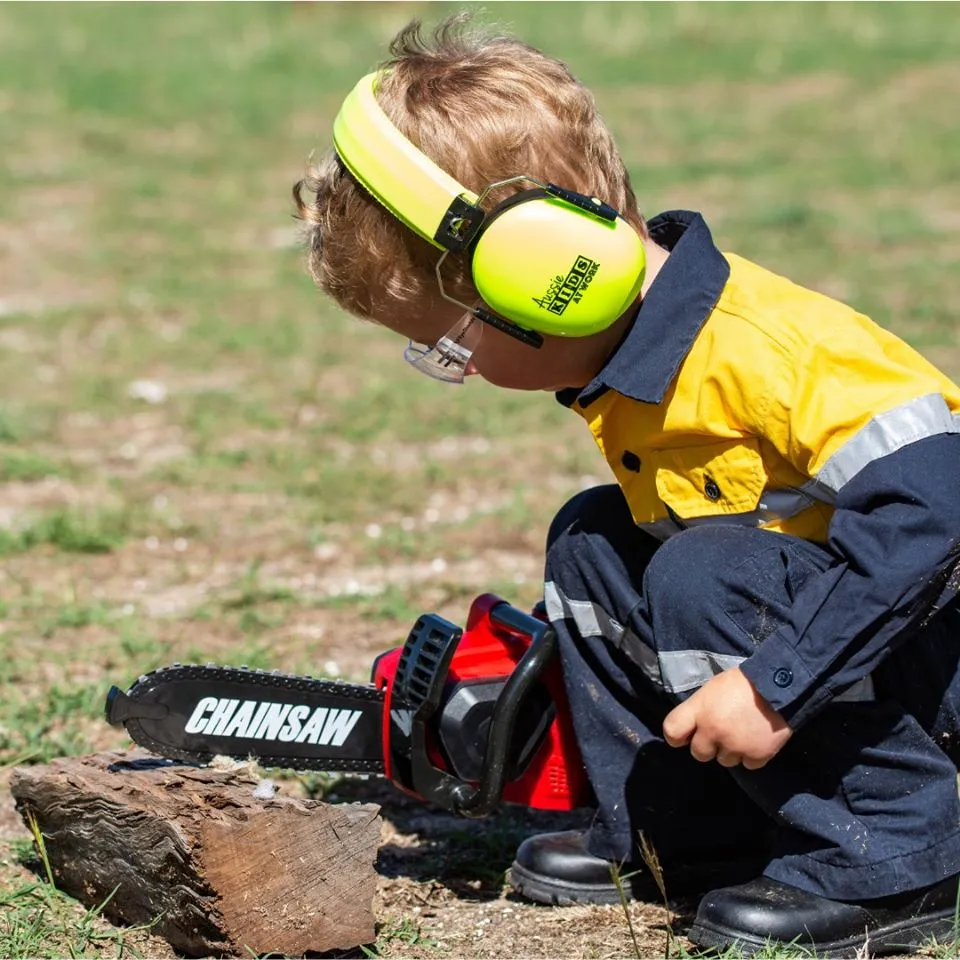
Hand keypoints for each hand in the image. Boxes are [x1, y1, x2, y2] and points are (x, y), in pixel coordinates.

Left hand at [661, 667, 792, 769]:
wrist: (780, 686)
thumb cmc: (743, 682)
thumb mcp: (712, 689)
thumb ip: (700, 709)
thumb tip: (695, 726)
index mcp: (699, 710)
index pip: (672, 731)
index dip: (677, 736)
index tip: (685, 736)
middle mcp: (712, 731)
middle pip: (698, 753)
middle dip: (708, 746)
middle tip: (721, 733)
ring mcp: (735, 746)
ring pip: (724, 761)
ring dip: (732, 751)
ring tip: (743, 733)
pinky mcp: (756, 756)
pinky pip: (748, 765)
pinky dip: (752, 755)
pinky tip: (757, 739)